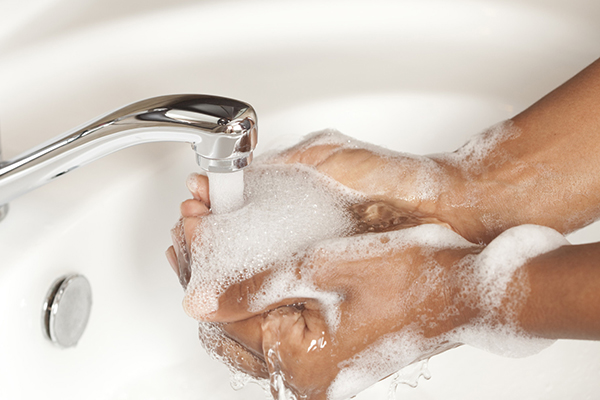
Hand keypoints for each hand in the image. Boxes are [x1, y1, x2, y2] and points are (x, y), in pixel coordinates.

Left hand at [206, 225, 480, 399]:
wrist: (464, 289)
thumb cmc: (410, 277)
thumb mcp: (322, 270)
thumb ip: (254, 288)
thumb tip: (201, 298)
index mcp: (301, 363)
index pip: (223, 315)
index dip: (199, 266)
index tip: (188, 227)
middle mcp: (307, 377)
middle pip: (231, 328)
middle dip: (207, 277)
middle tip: (190, 235)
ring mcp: (319, 369)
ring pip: (249, 329)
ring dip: (228, 286)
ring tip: (211, 246)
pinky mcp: (329, 354)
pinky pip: (274, 330)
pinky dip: (254, 298)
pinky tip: (248, 271)